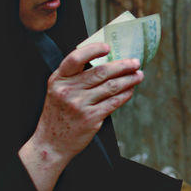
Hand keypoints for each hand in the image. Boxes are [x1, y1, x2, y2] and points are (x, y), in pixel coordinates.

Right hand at [33, 43, 142, 161]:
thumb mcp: (57, 91)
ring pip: (111, 86)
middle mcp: (68, 90)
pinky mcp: (91, 118)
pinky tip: (131, 90)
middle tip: (135, 62)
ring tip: (139, 75)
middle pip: (101, 72)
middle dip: (123, 65)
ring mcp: (80, 104)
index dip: (93, 50)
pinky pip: (114, 102)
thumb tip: (105, 62)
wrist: (51, 143)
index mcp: (59, 79)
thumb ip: (74, 77)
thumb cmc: (58, 114)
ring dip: (129, 79)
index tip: (108, 47)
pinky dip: (125, 94)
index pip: (75, 58)